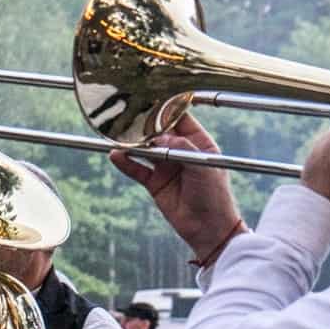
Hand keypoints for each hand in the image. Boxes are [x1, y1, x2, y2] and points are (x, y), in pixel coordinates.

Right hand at [109, 112, 242, 259]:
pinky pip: (136, 169)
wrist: (209, 230)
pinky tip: (115, 155)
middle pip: (158, 132)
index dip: (165, 109)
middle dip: (143, 125)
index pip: (179, 119)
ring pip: (144, 149)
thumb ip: (182, 148)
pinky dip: (125, 163)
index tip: (150, 99)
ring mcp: (166, 166)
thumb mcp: (204, 168)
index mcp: (198, 142)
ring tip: (116, 134)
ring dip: (131, 143)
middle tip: (127, 115)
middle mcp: (180, 151)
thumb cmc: (215, 197)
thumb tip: (159, 136)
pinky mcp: (155, 183)